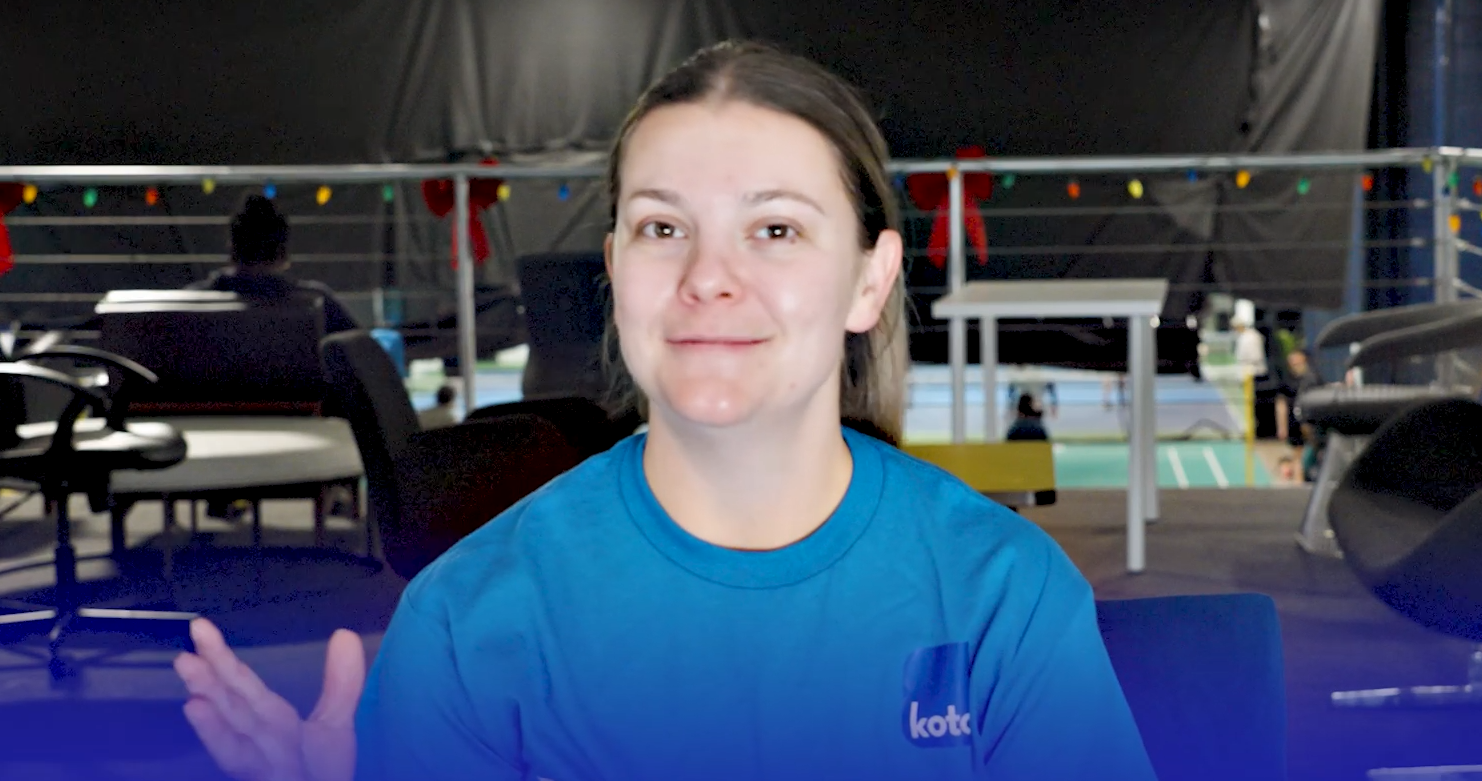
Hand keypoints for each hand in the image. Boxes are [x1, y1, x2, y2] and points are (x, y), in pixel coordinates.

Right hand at [174, 618, 365, 780]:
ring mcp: (255, 759)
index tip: (200, 626)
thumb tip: (344, 633)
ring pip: (229, 724)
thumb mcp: (334, 723)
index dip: (221, 654)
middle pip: (229, 699)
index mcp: (269, 717)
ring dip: (208, 698)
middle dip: (209, 673)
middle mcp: (255, 734)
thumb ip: (340, 682)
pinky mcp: (258, 776)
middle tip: (188, 641)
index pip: (241, 681)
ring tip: (188, 668)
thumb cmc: (319, 772)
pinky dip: (217, 735)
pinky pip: (236, 756)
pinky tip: (198, 710)